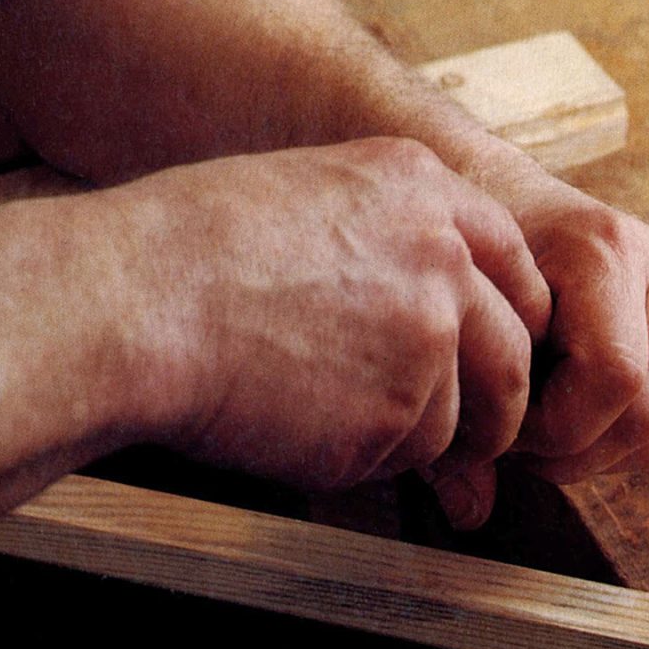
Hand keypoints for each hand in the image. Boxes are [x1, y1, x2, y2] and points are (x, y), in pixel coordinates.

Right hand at [110, 138, 548, 524]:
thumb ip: (394, 239)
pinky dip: (362, 459)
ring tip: (323, 414)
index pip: (516, 261)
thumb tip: (443, 308)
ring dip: (409, 434)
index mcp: (421, 189)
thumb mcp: (308, 196)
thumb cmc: (190, 253)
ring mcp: (430, 336)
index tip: (507, 350)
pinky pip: (403, 456)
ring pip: (459, 417)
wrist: (130, 304)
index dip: (518, 317)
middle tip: (476, 438)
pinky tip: (297, 424)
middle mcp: (444, 257)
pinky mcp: (401, 412)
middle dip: (499, 407)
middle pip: (514, 353)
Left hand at [466, 147, 648, 482]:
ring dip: (606, 455)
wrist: (522, 208)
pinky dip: (640, 445)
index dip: (556, 428)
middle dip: (576, 454)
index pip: (617, 378)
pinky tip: (596, 417)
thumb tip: (470, 513)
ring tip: (556, 426)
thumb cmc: (487, 266)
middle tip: (525, 441)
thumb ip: (466, 409)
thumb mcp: (465, 320)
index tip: (506, 425)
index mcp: (607, 249)